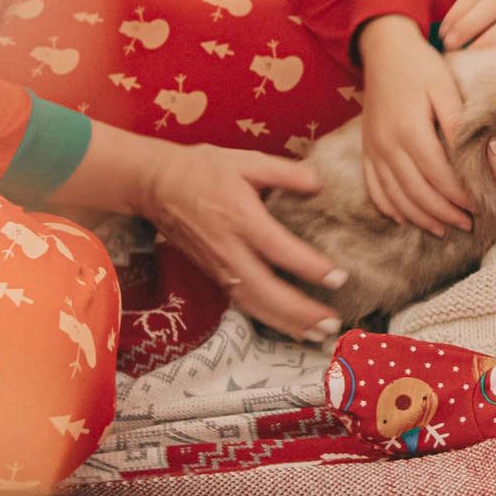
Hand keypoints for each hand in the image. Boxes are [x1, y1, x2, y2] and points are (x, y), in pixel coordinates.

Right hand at [66, 128, 346, 341]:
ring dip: (286, 323)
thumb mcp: (245, 160)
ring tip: (317, 335)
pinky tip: (290, 327)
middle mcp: (230, 249)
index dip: (310, 268)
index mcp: (241, 218)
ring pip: (254, 305)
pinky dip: (268, 319)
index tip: (339, 278)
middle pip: (267, 291)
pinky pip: (243, 304)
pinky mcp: (214, 275)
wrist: (156, 186)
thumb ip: (284, 172)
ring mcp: (220, 267)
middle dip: (300, 312)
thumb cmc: (202, 169)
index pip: (279, 250)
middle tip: (333, 323)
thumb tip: (319, 183)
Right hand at [357, 15, 474, 235]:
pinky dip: (391, 208)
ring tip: (444, 229)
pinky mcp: (366, 150)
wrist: (383, 47)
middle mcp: (388, 146)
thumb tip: (473, 153)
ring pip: (396, 197)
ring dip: (420, 218)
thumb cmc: (420, 65)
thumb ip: (457, 121)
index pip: (438, 176)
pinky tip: (406, 218)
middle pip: (417, 193)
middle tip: (469, 224)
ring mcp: (374, 150)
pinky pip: (375, 188)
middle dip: (445, 214)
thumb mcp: (444, 86)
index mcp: (410, 130)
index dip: (460, 196)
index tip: (480, 206)